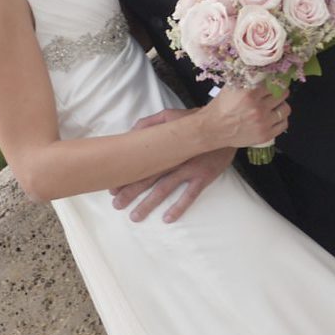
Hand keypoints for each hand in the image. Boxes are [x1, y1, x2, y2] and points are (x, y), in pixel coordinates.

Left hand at [110, 111, 235, 221]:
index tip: (112, 188)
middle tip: (116, 205)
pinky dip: (179, 207)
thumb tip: (131, 135)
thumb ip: (148, 124)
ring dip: (148, 203)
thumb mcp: (168, 116)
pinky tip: (167, 218)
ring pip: (164, 189)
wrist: (223, 127)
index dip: (124, 176)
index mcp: (162, 146)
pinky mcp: (203, 176)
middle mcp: (172, 159)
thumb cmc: (193, 122)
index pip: (138, 164)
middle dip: (130, 193)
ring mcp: (188, 169)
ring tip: (135, 216)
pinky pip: (190, 194)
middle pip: (147, 178)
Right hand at [201, 84, 290, 150]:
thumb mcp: (230, 88)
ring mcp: (263, 123)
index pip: (273, 82)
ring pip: (286, 109)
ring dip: (281, 105)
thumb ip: (246, 79)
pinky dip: (280, 119)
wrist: (212, 129)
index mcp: (248, 94)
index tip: (275, 80)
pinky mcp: (266, 135)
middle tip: (274, 92)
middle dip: (279, 91)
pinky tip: (272, 117)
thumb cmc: (220, 108)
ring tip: (273, 105)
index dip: (275, 80)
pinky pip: (284, 124)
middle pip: (282, 94)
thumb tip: (262, 70)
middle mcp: (257, 108)